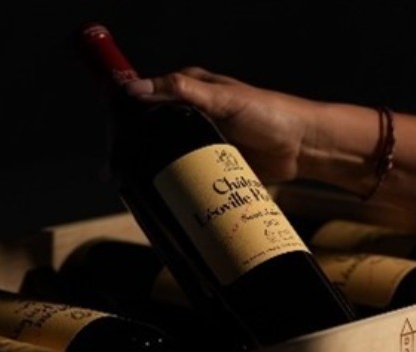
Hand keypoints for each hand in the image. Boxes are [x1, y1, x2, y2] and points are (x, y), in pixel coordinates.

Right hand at [126, 67, 322, 183]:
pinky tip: (159, 198)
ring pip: (167, 156)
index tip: (111, 137)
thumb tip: (136, 89)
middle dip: (135, 151)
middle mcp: (192, 114)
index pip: (148, 99)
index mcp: (190, 89)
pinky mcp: (212, 165)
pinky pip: (187, 175)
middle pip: (153, 132)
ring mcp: (201, 142)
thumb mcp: (223, 98)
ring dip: (152, 172)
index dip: (126, 116)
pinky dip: (174, 186)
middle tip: (118, 173)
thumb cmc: (269, 113)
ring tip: (133, 190)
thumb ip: (182, 91)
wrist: (304, 147)